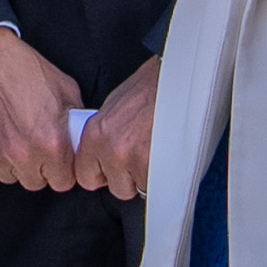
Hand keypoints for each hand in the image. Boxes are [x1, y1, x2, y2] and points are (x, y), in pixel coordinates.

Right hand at [0, 24, 87, 190]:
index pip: (62, 181)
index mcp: (51, 142)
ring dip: (10, 164)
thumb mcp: (64, 87)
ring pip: (7, 177)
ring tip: (9, 139)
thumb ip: (73, 116)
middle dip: (36, 168)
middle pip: (34, 182)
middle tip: (31, 146)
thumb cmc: (21, 66)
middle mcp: (23, 154)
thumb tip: (77, 132)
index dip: (60, 170)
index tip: (55, 161)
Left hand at [77, 54, 159, 201]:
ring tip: (160, 152)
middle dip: (130, 178)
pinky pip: (161, 186)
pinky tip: (171, 155)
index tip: (116, 169)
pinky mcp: (158, 166)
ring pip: (141, 188)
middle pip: (116, 187)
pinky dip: (168, 176)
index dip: (105, 175)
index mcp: (95, 134)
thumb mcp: (115, 107)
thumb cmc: (152, 86)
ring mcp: (134, 159)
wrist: (180, 78)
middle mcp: (111, 149)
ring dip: (150, 177)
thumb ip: (105, 135)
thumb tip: (103, 154)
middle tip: (144, 157)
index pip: (86, 176)